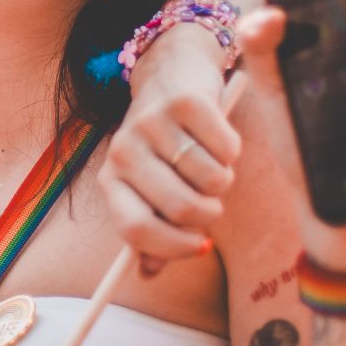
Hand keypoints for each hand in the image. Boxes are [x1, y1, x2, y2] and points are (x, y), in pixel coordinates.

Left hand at [100, 22, 243, 268]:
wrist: (171, 73)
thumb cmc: (165, 144)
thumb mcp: (150, 186)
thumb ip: (152, 229)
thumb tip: (147, 273)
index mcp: (112, 179)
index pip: (136, 231)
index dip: (174, 248)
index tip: (200, 247)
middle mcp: (124, 151)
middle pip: (183, 210)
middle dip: (209, 213)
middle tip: (211, 199)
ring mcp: (152, 124)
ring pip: (212, 181)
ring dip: (223, 178)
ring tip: (210, 161)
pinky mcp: (185, 102)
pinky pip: (228, 150)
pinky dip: (232, 151)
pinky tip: (217, 137)